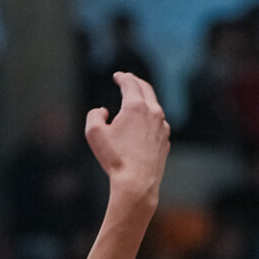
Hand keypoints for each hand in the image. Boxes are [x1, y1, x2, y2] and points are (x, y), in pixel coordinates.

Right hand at [85, 72, 169, 202]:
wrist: (137, 183)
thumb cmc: (114, 159)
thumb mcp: (93, 133)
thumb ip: (94, 115)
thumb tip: (104, 111)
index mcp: (136, 106)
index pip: (130, 82)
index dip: (122, 77)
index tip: (117, 76)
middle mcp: (153, 112)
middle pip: (146, 89)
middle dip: (136, 82)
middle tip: (128, 80)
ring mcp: (162, 126)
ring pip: (154, 106)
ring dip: (144, 100)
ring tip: (136, 102)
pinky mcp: (165, 140)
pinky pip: (158, 123)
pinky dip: (150, 118)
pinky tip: (142, 125)